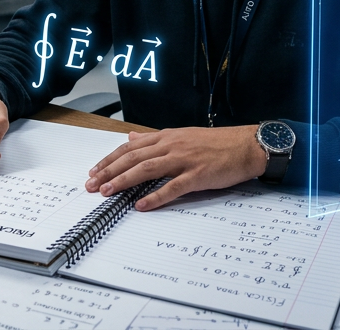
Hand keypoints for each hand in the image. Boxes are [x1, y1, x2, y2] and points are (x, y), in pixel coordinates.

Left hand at [85, 126, 266, 210]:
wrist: (247, 145)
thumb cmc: (218, 143)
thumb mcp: (183, 135)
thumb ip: (156, 139)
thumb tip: (132, 137)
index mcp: (167, 137)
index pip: (130, 147)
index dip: (110, 159)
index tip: (94, 171)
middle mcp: (172, 146)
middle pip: (133, 157)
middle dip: (109, 171)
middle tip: (91, 185)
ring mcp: (185, 160)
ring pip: (147, 169)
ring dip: (124, 181)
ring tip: (107, 192)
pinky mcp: (198, 175)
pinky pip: (173, 187)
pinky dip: (156, 196)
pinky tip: (141, 205)